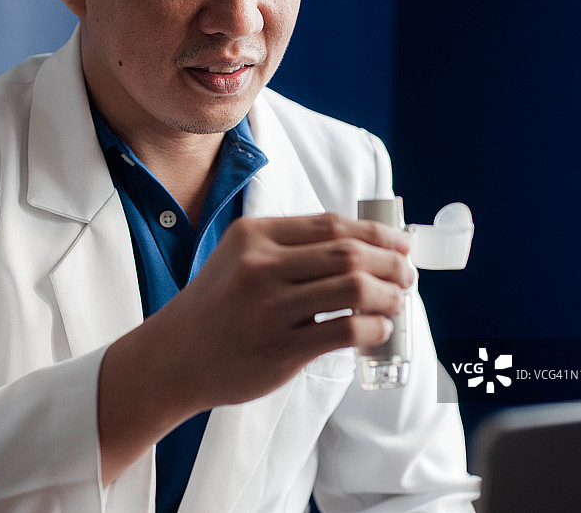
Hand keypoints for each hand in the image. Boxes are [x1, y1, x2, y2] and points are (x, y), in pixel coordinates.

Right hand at [145, 213, 413, 405]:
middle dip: (391, 262)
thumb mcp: (237, 259)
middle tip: (407, 275)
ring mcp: (270, 308)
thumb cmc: (213, 308)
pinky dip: (373, 329)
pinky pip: (345, 331)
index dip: (376, 234)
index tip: (400, 244)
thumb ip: (286, 248)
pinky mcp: (280, 348)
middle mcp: (261, 266)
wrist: (173, 357)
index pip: (332, 224)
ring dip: (389, 295)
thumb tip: (356, 247)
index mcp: (254, 236)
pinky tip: (378, 331)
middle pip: (348, 253)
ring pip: (353, 288)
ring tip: (398, 301)